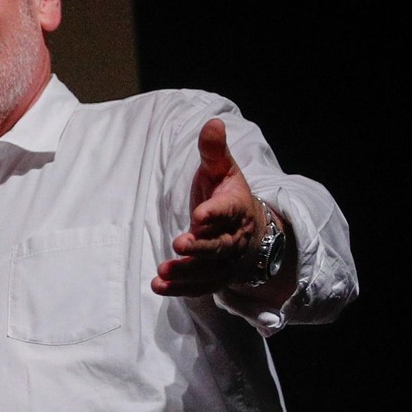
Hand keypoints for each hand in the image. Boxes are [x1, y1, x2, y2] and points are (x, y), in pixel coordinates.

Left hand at [152, 119, 270, 296]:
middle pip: (219, 246)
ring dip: (186, 272)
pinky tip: (158, 286)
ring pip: (208, 270)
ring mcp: (224, 261)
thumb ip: (214, 151)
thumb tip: (212, 122)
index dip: (215, 213)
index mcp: (236, 208)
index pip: (227, 211)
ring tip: (162, 272)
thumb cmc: (229, 196)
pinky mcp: (213, 276)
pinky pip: (199, 286)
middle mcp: (233, 237)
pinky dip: (180, 289)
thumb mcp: (223, 170)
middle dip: (201, 247)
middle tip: (180, 245)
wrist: (253, 230)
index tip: (200, 215)